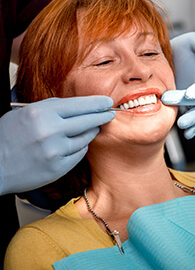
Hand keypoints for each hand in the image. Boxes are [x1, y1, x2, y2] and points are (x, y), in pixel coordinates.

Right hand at [0, 96, 114, 194]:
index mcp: (41, 113)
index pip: (78, 105)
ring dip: (91, 132)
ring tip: (92, 128)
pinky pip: (79, 153)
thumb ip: (52, 108)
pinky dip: (80, 147)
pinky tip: (77, 144)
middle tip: (110, 113)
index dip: (96, 103)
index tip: (107, 102)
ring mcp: (55, 151)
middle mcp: (50, 131)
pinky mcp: (58, 167)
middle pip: (87, 121)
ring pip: (86, 138)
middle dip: (102, 116)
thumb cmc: (7, 137)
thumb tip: (78, 106)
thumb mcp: (25, 113)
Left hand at [161, 32, 194, 138]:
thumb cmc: (181, 49)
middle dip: (187, 104)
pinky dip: (192, 128)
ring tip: (181, 125)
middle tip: (168, 100)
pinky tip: (187, 134)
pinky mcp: (188, 108)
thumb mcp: (191, 41)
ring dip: (191, 120)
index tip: (189, 94)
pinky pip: (193, 120)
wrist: (168, 60)